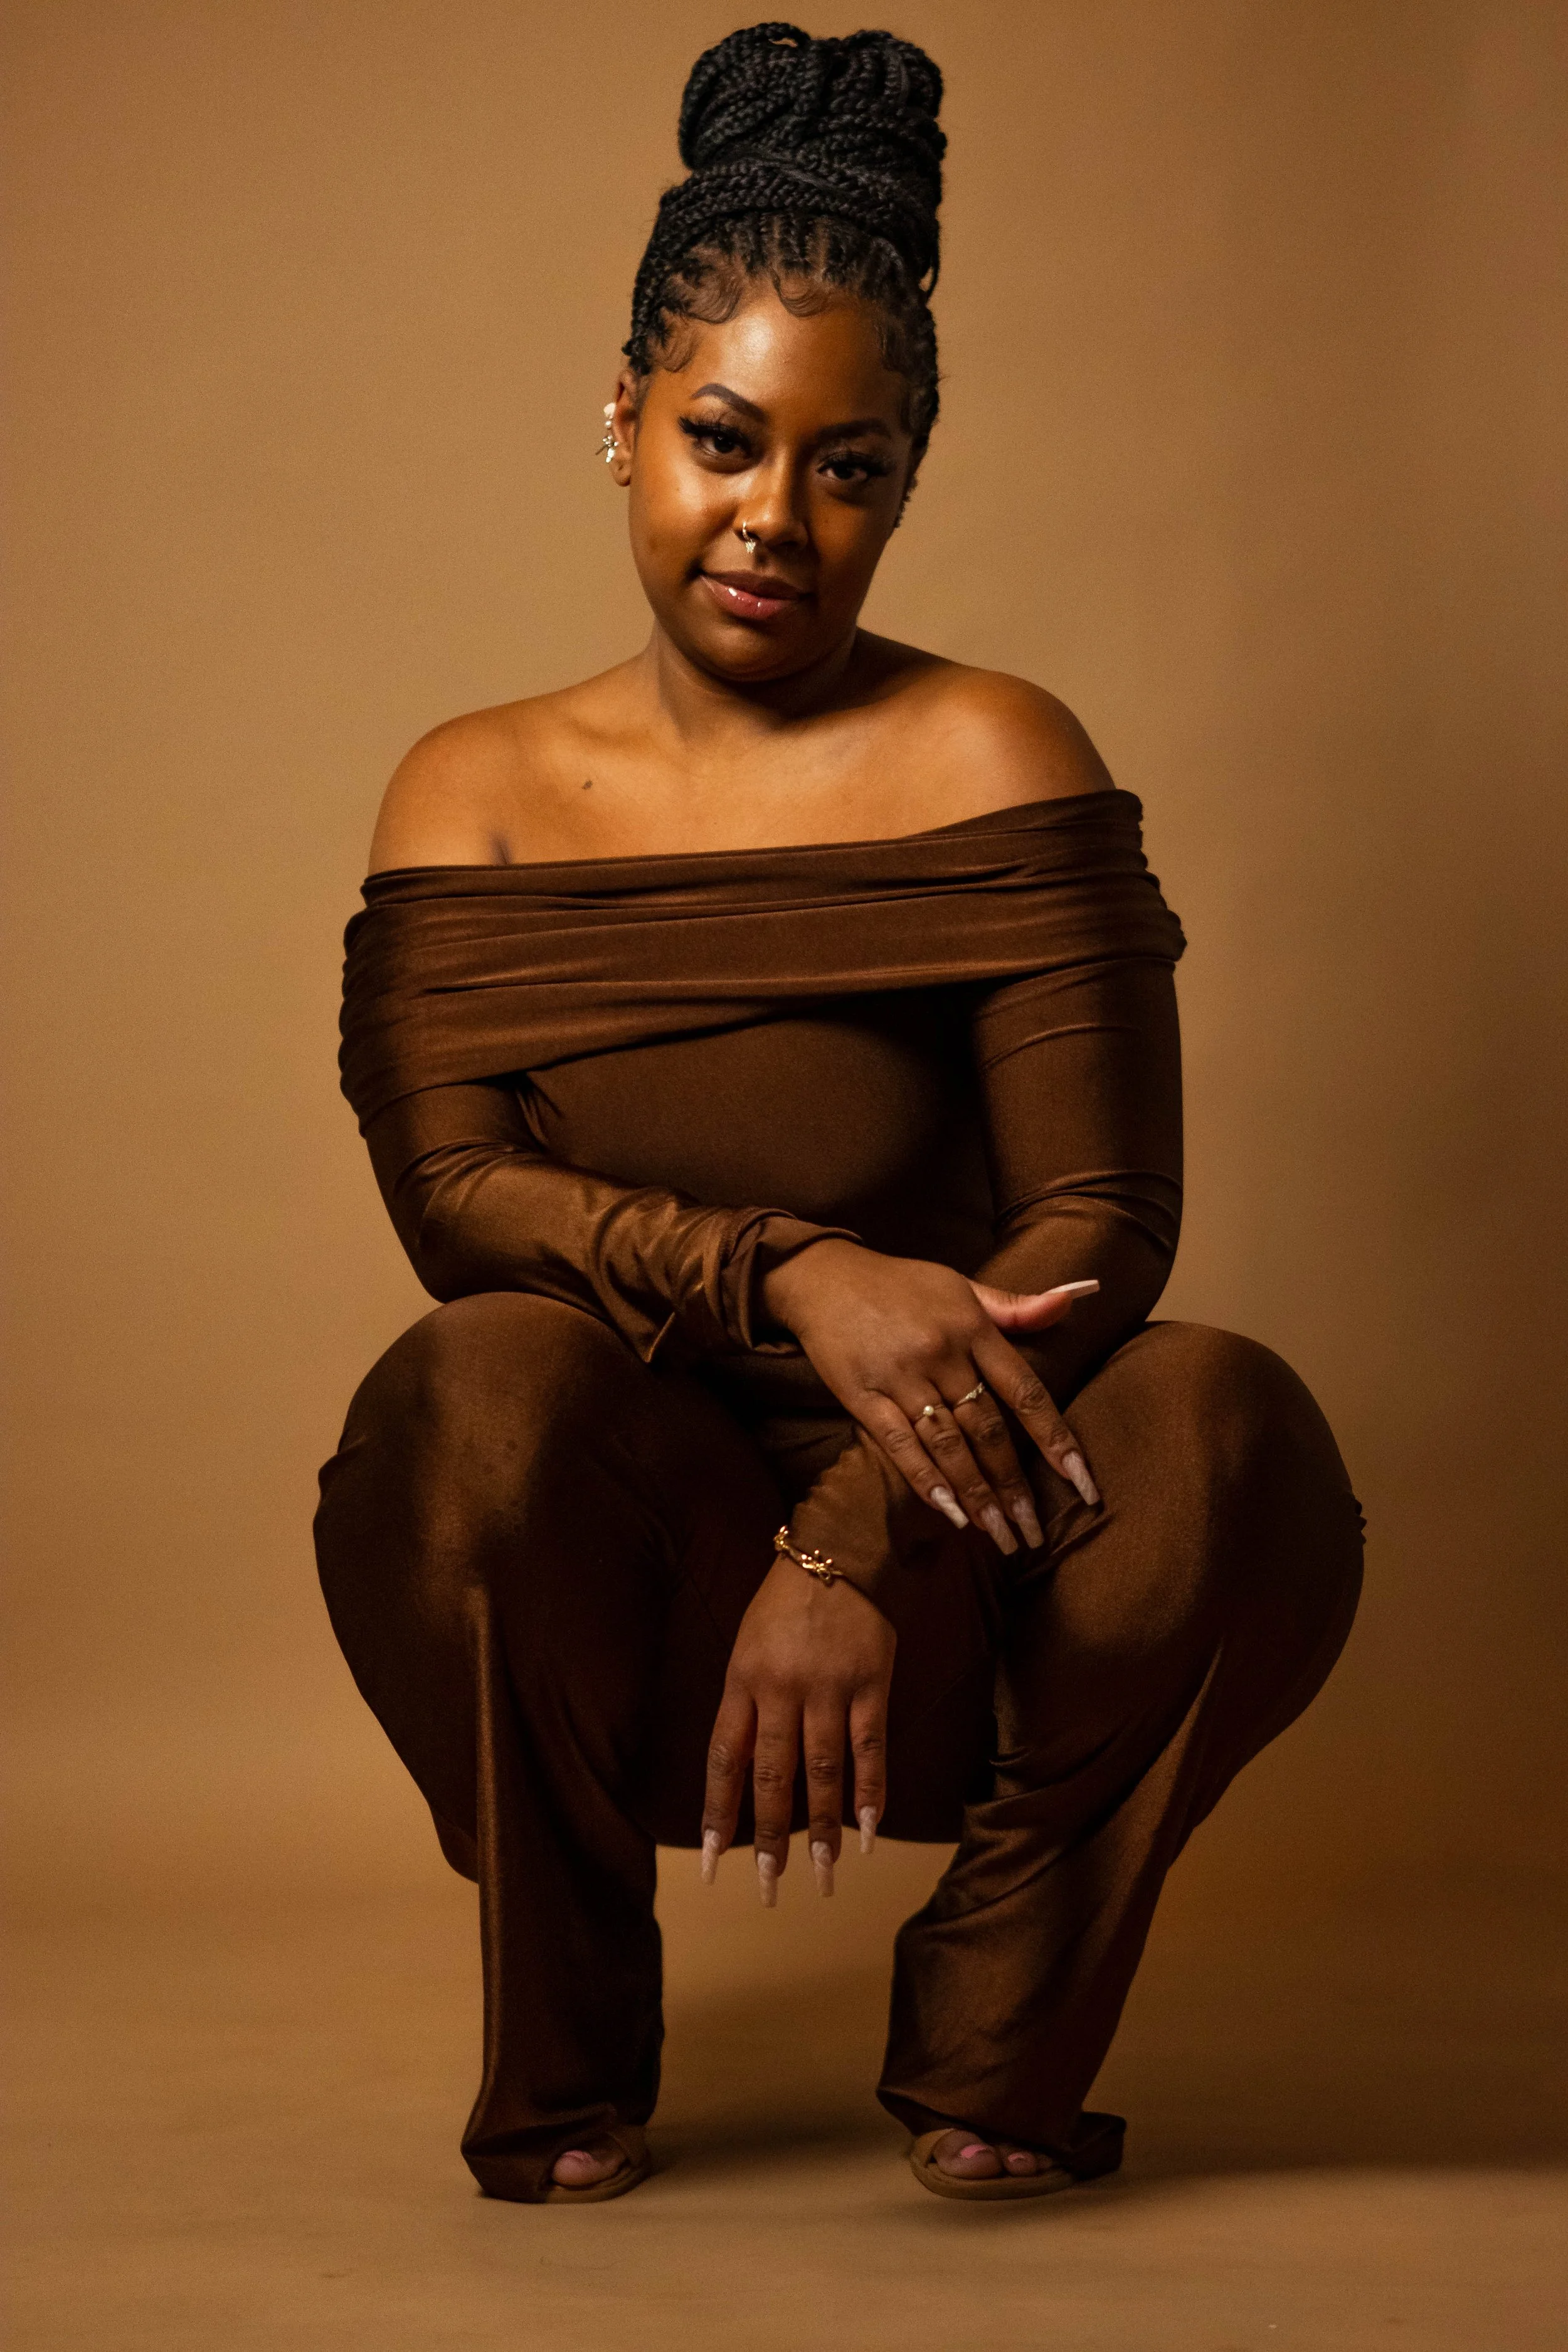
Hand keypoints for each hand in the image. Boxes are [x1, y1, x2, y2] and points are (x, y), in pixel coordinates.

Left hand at [701, 1554, 894, 1903]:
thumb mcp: (748, 1646)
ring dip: (822, 1828)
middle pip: (774, 1776)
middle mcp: (782, 1690)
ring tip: (823, 1874)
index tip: (712, 1863)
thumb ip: (746, 1706)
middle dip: (771, 1837)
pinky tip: (870, 1832)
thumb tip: (745, 1772)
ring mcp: (830, 1688)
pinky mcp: (873, 1683)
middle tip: (771, 1888)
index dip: (718, 1813)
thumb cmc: (784, 1602)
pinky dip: (871, 1792)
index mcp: (742, 1681)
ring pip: (823, 1772)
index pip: (724, 1760)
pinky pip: (871, 1748)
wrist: (838, 1547)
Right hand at [761, 1240, 1099, 1550]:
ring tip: (1000, 1536)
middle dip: (1015, 1486)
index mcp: (972, 1328)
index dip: (1056, 1440)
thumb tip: (1071, 1300)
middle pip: (988, 1431)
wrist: (822, 1276)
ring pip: (949, 1446)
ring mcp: (902, 1378)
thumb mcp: (960, 1285)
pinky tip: (950, 1513)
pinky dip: (926, 1480)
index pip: (1026, 1392)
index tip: (1081, 1482)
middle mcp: (942, 1355)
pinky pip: (900, 1445)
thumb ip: (1014, 1305)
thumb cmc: (899, 1283)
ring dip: (977, 1495)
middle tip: (1034, 1533)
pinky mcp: (863, 1397)